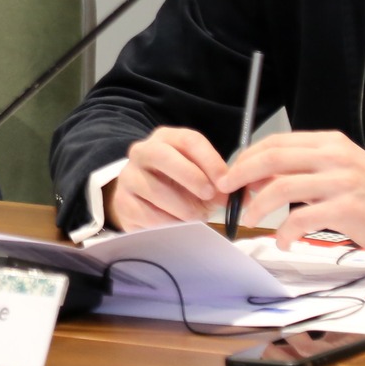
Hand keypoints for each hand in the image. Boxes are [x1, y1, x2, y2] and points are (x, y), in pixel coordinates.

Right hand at [105, 127, 229, 229]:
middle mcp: (142, 151)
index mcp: (167, 139)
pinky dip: (167, 223)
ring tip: (196, 218)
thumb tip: (242, 197)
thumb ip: (222, 185)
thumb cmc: (182, 187)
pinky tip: (178, 226)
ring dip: (182, 208)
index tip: (225, 182)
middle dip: (190, 176)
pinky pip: (146, 214)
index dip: (210, 160)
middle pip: (162, 155)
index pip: (188, 141)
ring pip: (154, 190)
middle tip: (209, 195)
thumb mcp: (204, 180)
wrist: (147, 202)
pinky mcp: (122, 202)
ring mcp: (128, 176)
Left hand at [219, 130, 364, 257]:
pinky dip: (285, 232)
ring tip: (249, 220)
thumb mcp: (342, 171)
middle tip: (225, 192)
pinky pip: (302, 218)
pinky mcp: (348, 208)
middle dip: (240, 175)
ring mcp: (341, 181)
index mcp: (330, 144)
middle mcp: (334, 157)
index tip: (231, 174)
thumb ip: (307, 170)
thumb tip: (262, 177)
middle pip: (271, 158)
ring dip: (257, 205)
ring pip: (281, 187)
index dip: (247, 158)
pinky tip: (284, 242)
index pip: (276, 142)